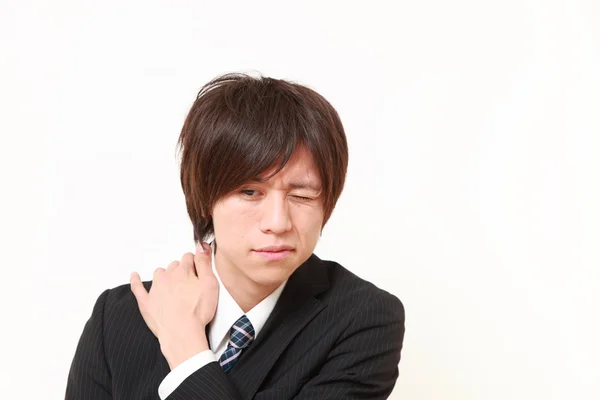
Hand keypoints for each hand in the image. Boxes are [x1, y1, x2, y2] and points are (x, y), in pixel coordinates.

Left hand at [130, 242, 218, 368]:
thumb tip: (201, 246)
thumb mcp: (210, 284)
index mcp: (183, 271)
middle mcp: (167, 277)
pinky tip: (135, 276)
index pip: (189, 257)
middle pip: (174, 265)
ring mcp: (155, 289)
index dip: (195, 263)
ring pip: (159, 274)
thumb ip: (205, 263)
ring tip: (172, 283)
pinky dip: (136, 281)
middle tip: (189, 281)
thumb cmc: (197, 311)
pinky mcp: (147, 302)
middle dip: (182, 270)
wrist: (182, 332)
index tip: (198, 269)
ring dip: (165, 275)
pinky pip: (137, 288)